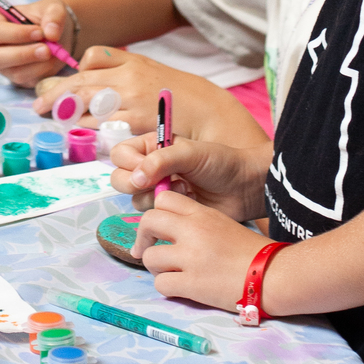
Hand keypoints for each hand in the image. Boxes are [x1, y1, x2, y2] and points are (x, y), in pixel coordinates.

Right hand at [0, 0, 74, 87]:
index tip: (40, 32)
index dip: (16, 34)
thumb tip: (51, 34)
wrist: (57, 34)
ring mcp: (4, 64)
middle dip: (22, 55)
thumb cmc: (48, 16)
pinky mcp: (17, 77)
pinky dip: (42, 72)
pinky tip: (51, 60)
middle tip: (46, 49)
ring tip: (53, 53)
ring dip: (36, 65)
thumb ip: (54, 15)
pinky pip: (27, 80)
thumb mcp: (54, 7)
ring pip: (13, 72)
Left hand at [33, 53, 268, 146]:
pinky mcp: (138, 129)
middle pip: (81, 85)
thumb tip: (89, 67)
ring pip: (88, 109)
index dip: (68, 78)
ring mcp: (132, 105)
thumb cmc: (183, 94)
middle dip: (56, 98)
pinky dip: (92, 135)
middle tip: (39, 109)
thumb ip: (121, 65)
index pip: (88, 63)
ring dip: (69, 117)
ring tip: (55, 122)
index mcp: (132, 62)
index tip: (52, 90)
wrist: (214, 118)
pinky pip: (106, 133)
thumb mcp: (152, 68)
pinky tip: (85, 138)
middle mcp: (129, 80)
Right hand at [110, 132, 270, 221]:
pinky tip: (186, 201)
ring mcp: (159, 191)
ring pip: (135, 199)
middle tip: (154, 184)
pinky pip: (152, 216)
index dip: (128, 162)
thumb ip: (161, 161)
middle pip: (120, 178)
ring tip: (182, 188)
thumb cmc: (220, 162)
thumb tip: (137, 177)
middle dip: (134, 183)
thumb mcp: (190, 153)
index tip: (143, 168)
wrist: (244, 188)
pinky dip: (166, 210)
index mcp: (152, 147)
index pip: (121, 154)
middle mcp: (151, 168)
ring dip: (155, 196)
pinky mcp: (169, 212)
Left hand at [132, 191, 263, 312]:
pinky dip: (167, 287)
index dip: (158, 212)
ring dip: (156, 266)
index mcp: (201, 213)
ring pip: (150, 257)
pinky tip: (180, 287)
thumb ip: (196, 222)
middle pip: (148, 222)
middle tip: (150, 248)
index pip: (162, 199)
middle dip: (144, 237)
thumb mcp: (222, 223)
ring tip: (170, 271)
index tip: (160, 226)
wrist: (272, 275)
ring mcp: (190, 257)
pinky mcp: (192, 284)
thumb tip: (169, 229)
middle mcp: (192, 230)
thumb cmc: (251, 251)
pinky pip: (160, 284)